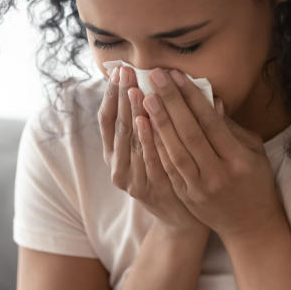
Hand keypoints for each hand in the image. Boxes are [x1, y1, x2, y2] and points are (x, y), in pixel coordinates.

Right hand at [98, 65, 208, 240]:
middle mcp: (117, 166)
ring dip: (132, 113)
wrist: (183, 219)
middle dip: (121, 96)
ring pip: (129, 141)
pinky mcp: (145, 190)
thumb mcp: (158, 147)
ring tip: (135, 88)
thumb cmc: (172, 174)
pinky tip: (146, 120)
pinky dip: (145, 139)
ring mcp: (130, 179)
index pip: (107, 118)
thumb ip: (157, 119)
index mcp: (115, 153)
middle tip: (125, 71)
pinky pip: (145, 159)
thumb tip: (167, 80)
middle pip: (117, 125)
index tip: (117, 70)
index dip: (111, 94)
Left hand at [141, 68, 286, 243]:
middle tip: (154, 77)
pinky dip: (155, 146)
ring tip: (144, 97)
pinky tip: (144, 127)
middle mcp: (218, 174)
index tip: (177, 75)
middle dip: (170, 102)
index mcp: (239, 159)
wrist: (250, 225)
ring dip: (157, 123)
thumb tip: (210, 100)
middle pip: (189, 134)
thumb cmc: (255, 181)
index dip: (192, 98)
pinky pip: (167, 168)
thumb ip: (231, 127)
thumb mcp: (253, 151)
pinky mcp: (186, 196)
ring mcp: (199, 188)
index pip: (210, 123)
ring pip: (174, 151)